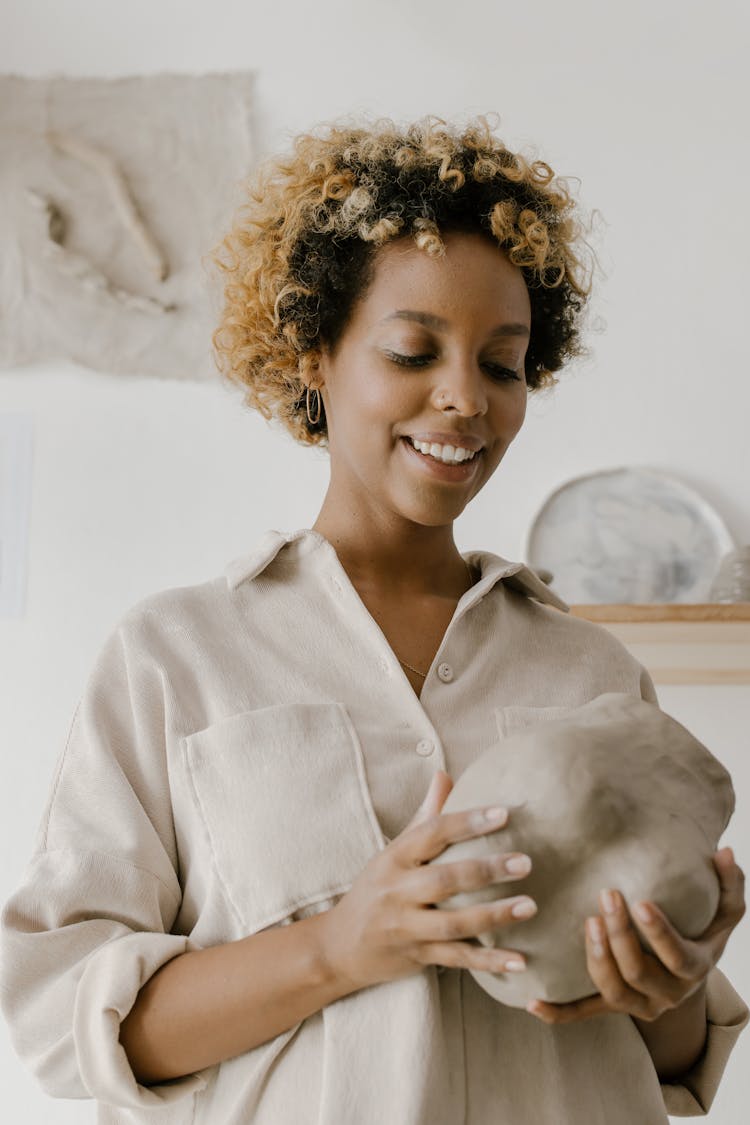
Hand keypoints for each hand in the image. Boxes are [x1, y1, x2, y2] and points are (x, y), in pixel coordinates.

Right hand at [319, 770, 537, 990]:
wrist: (339, 947)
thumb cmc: (375, 889)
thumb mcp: (392, 852)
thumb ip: (423, 817)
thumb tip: (445, 775)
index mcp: (394, 858)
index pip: (432, 833)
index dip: (467, 822)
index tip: (503, 813)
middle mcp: (397, 892)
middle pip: (444, 879)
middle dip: (486, 870)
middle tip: (526, 862)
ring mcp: (407, 927)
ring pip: (453, 923)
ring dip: (494, 916)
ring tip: (530, 906)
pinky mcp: (418, 956)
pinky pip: (457, 959)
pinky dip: (489, 962)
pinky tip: (520, 961)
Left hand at [526, 847, 745, 1024]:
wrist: (686, 974)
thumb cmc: (703, 930)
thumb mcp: (724, 911)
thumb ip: (730, 883)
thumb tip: (726, 851)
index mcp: (694, 969)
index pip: (677, 957)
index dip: (659, 934)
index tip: (639, 902)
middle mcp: (667, 994)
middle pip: (640, 973)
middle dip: (621, 937)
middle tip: (607, 896)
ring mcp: (639, 1005)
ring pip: (614, 993)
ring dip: (597, 960)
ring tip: (588, 923)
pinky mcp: (612, 1007)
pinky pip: (584, 1013)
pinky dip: (559, 1012)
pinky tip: (533, 1003)